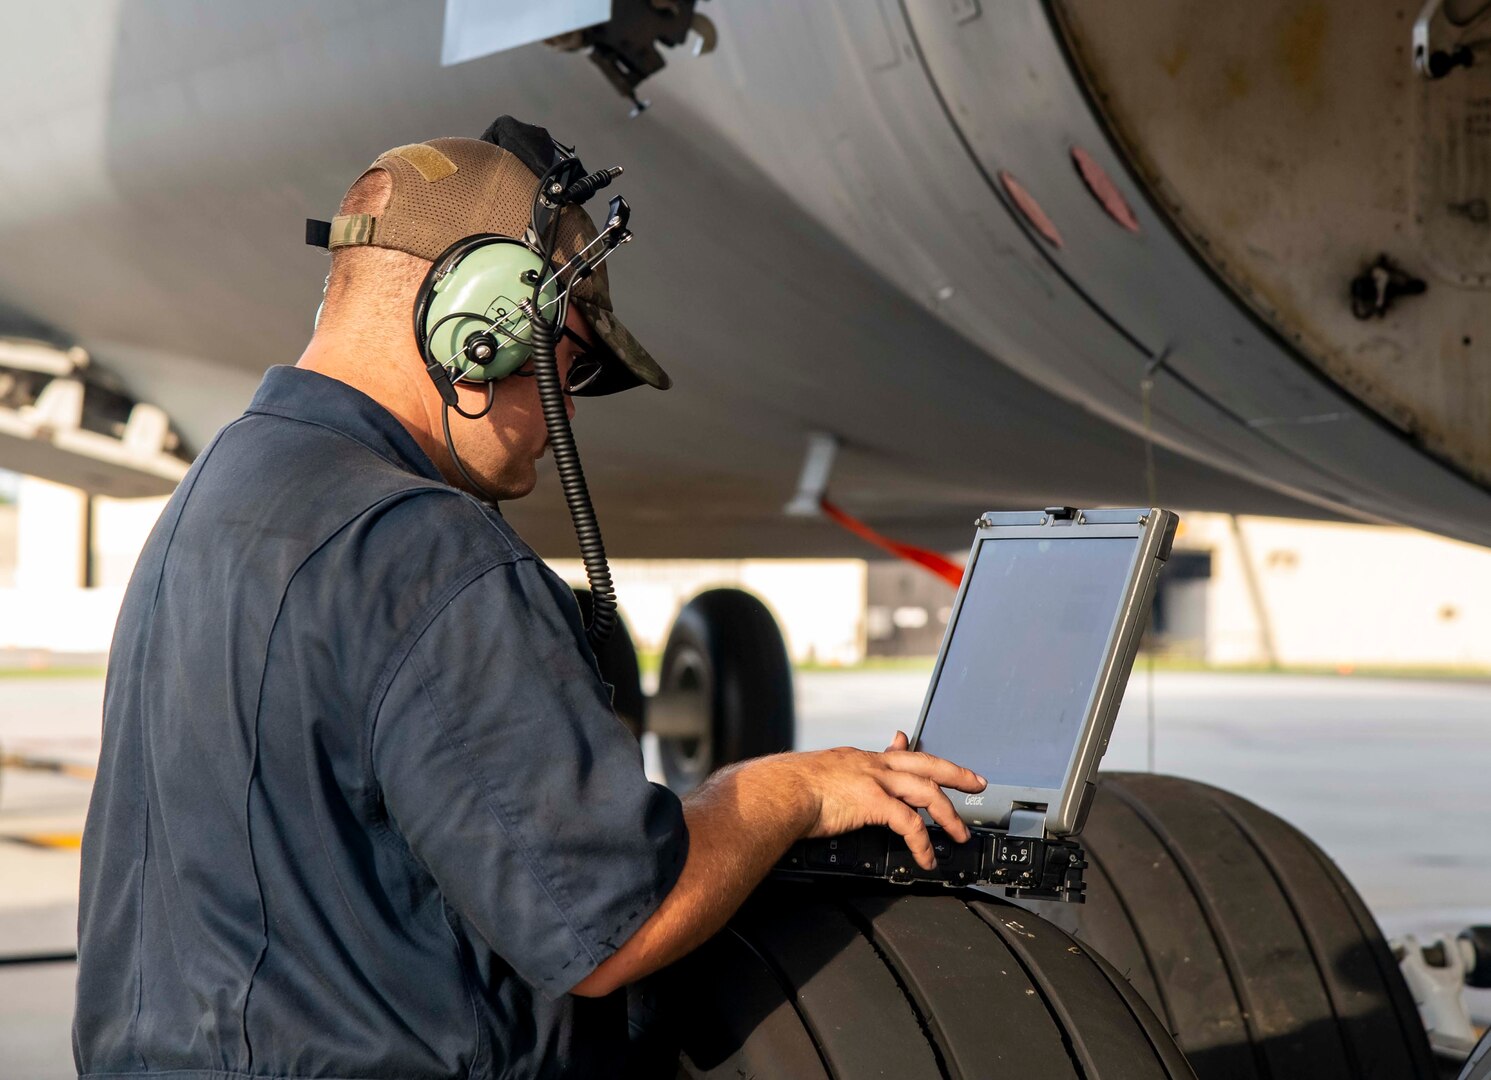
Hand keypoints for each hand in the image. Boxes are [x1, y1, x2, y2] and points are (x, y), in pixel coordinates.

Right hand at [788, 736, 985, 869]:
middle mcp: (871, 765)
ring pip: (926, 792)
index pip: (896, 753)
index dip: (914, 753)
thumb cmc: (787, 789)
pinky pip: (910, 824)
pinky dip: (922, 843)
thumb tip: (819, 786)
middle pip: (925, 763)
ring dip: (948, 815)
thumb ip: (829, 779)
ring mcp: (875, 780)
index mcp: (858, 759)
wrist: (779, 792)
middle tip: (976, 783)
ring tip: (960, 835)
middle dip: (955, 773)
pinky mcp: (875, 802)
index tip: (926, 754)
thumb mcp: (816, 776)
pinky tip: (926, 858)